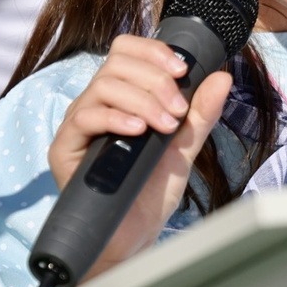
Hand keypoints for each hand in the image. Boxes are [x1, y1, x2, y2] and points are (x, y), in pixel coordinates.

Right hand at [47, 35, 231, 280]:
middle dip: (155, 80)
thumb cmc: (153, 191)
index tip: (183, 71)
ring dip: (143, 100)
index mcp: (122, 96)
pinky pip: (85, 117)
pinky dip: (116, 118)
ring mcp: (79, 124)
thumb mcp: (185, 147)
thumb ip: (201, 113)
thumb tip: (222, 77)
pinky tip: (139, 131)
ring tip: (165, 127)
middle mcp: (96, 104)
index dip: (154, 52)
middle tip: (178, 112)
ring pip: (104, 86)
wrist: (135, 235)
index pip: (127, 50)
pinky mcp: (64, 147)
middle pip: (116, 62)